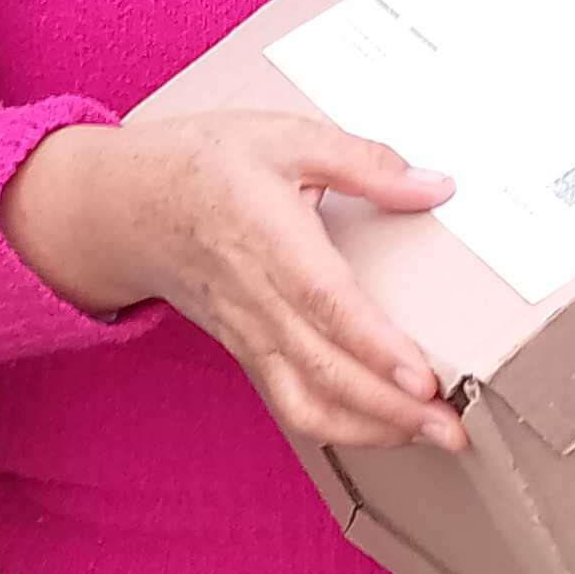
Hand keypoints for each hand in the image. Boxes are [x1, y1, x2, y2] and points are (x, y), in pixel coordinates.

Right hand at [1, 113, 466, 451]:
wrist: (122, 207)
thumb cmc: (203, 165)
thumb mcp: (284, 136)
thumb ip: (363, 161)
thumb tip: (435, 184)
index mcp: (268, 236)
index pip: (326, 303)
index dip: (375, 346)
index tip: (424, 377)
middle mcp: (257, 297)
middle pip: (325, 368)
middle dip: (391, 408)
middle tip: (452, 429)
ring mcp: (249, 332)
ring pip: (306, 401)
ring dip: (369, 429)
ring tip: (427, 437)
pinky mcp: (246, 351)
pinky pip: (291, 402)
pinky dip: (339, 425)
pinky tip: (383, 428)